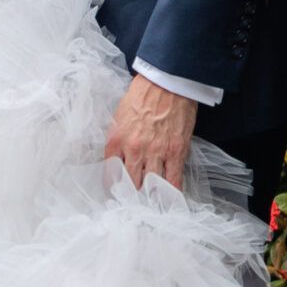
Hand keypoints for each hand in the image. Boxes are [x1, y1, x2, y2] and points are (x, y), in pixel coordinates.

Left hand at [104, 74, 197, 193]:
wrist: (167, 82)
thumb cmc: (142, 95)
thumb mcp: (119, 116)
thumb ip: (117, 139)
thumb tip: (118, 158)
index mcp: (116, 140)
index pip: (110, 174)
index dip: (113, 188)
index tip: (116, 195)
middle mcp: (134, 150)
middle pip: (130, 184)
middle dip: (131, 196)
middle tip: (133, 204)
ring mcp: (156, 152)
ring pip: (151, 186)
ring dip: (150, 197)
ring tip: (150, 205)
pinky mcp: (176, 152)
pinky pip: (173, 180)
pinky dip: (171, 193)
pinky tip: (170, 200)